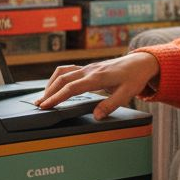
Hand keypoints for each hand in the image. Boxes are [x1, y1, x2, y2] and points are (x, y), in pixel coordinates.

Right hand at [35, 52, 159, 119]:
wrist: (140, 63)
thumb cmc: (134, 78)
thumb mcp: (127, 94)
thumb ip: (111, 105)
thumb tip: (96, 116)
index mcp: (98, 77)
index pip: (72, 88)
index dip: (57, 97)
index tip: (46, 105)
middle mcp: (90, 70)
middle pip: (62, 80)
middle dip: (49, 92)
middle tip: (39, 105)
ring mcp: (88, 67)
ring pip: (63, 73)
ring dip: (51, 84)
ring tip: (44, 97)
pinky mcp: (88, 68)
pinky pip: (68, 70)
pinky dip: (58, 78)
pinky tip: (55, 86)